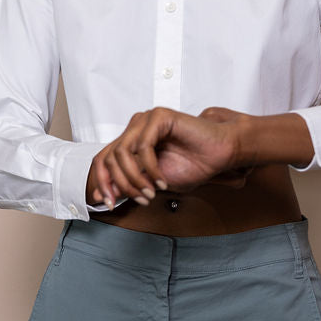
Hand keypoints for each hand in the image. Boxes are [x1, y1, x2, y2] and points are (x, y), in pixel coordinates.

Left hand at [86, 106, 245, 208]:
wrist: (220, 154)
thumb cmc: (193, 165)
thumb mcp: (153, 182)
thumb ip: (130, 184)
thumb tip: (105, 195)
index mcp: (132, 140)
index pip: (103, 158)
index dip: (101, 181)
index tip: (107, 203)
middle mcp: (136, 128)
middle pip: (109, 157)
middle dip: (120, 184)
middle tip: (139, 199)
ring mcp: (146, 120)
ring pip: (122, 153)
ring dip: (135, 179)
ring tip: (150, 193)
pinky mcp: (159, 116)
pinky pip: (143, 146)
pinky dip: (150, 169)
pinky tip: (161, 181)